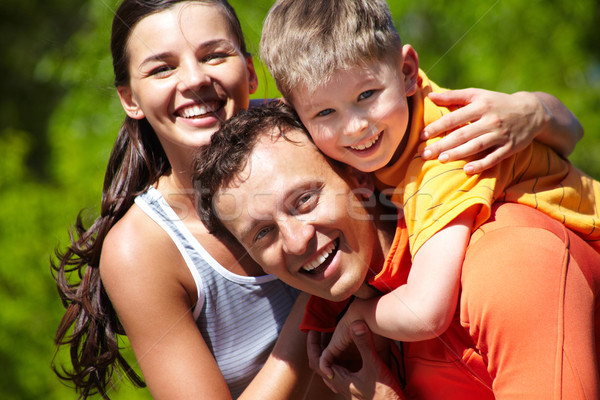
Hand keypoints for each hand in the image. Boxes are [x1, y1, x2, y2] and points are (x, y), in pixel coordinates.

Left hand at [309, 322, 404, 399]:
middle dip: (317, 345)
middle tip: (319, 330)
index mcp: (338, 378)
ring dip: (327, 350)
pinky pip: (339, 368)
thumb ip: (364, 345)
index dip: (312, 344)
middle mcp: (339, 383)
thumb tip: (356, 324)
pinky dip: (337, 356)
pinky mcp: (354, 385)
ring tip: (330, 335)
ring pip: (330, 366)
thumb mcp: (374, 365)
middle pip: (319, 363)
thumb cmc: (384, 392)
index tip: (313, 329)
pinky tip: (346, 349)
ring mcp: (346, 385)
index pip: (316, 361)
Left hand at [421, 89, 549, 173]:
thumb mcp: (477, 95)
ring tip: (441, 160)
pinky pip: (494, 158)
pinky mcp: (510, 147)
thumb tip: (430, 96)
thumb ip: (453, 96)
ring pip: (477, 146)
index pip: (454, 118)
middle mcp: (491, 120)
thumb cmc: (496, 103)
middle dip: (443, 144)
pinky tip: (467, 170)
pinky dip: (481, 164)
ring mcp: (501, 135)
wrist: (532, 111)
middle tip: (425, 153)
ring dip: (458, 153)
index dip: (438, 127)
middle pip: (463, 134)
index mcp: (481, 105)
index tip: (422, 135)